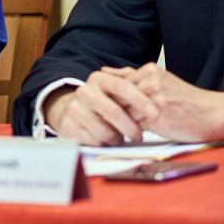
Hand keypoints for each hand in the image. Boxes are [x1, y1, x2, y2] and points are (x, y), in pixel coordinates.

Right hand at [42, 70, 158, 145]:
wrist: (68, 110)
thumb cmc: (100, 102)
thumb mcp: (112, 90)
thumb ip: (132, 88)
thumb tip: (156, 87)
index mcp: (99, 79)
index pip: (122, 86)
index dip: (140, 100)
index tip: (155, 113)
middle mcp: (85, 91)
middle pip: (113, 111)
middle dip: (131, 126)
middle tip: (139, 136)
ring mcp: (74, 108)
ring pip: (104, 130)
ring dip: (117, 139)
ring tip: (120, 138)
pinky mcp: (68, 125)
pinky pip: (93, 141)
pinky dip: (103, 144)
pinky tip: (105, 140)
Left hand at [100, 64, 223, 142]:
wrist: (215, 114)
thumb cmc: (186, 103)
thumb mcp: (160, 82)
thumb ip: (132, 78)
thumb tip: (105, 72)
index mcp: (149, 70)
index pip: (115, 83)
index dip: (109, 100)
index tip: (105, 109)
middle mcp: (150, 79)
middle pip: (115, 95)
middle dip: (111, 111)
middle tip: (110, 122)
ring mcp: (153, 95)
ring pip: (122, 109)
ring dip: (120, 122)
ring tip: (122, 129)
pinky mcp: (158, 113)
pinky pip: (134, 123)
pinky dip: (131, 131)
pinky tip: (136, 135)